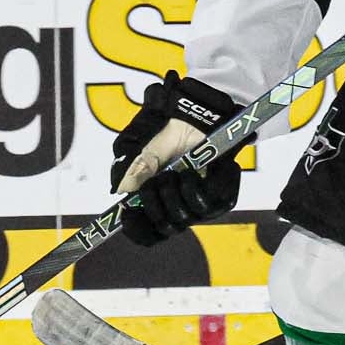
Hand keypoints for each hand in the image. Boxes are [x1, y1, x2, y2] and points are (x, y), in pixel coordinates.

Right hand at [110, 72, 242, 246]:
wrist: (199, 112)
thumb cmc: (167, 129)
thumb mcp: (141, 146)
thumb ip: (131, 169)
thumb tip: (121, 189)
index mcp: (157, 202)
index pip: (147, 233)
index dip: (137, 229)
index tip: (128, 215)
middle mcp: (180, 208)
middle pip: (166, 227)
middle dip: (156, 203)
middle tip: (156, 181)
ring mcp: (202, 206)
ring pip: (187, 216)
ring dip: (178, 191)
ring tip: (180, 170)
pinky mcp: (224, 197)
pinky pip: (212, 202)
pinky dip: (201, 183)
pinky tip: (203, 168)